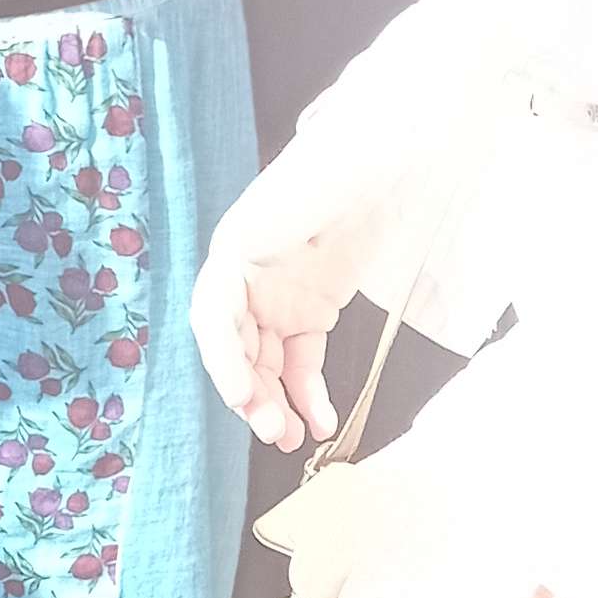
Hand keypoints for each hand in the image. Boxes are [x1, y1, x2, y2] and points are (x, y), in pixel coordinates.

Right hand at [191, 161, 383, 452]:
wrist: (383, 159)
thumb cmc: (337, 171)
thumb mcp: (296, 201)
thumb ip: (262, 242)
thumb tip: (232, 278)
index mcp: (234, 251)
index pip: (214, 315)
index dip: (223, 358)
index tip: (242, 393)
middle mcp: (249, 280)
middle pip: (238, 348)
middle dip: (252, 392)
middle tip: (275, 429)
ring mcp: (280, 298)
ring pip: (268, 363)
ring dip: (276, 403)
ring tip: (294, 438)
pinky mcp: (312, 310)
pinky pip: (302, 361)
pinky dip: (309, 394)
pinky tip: (323, 420)